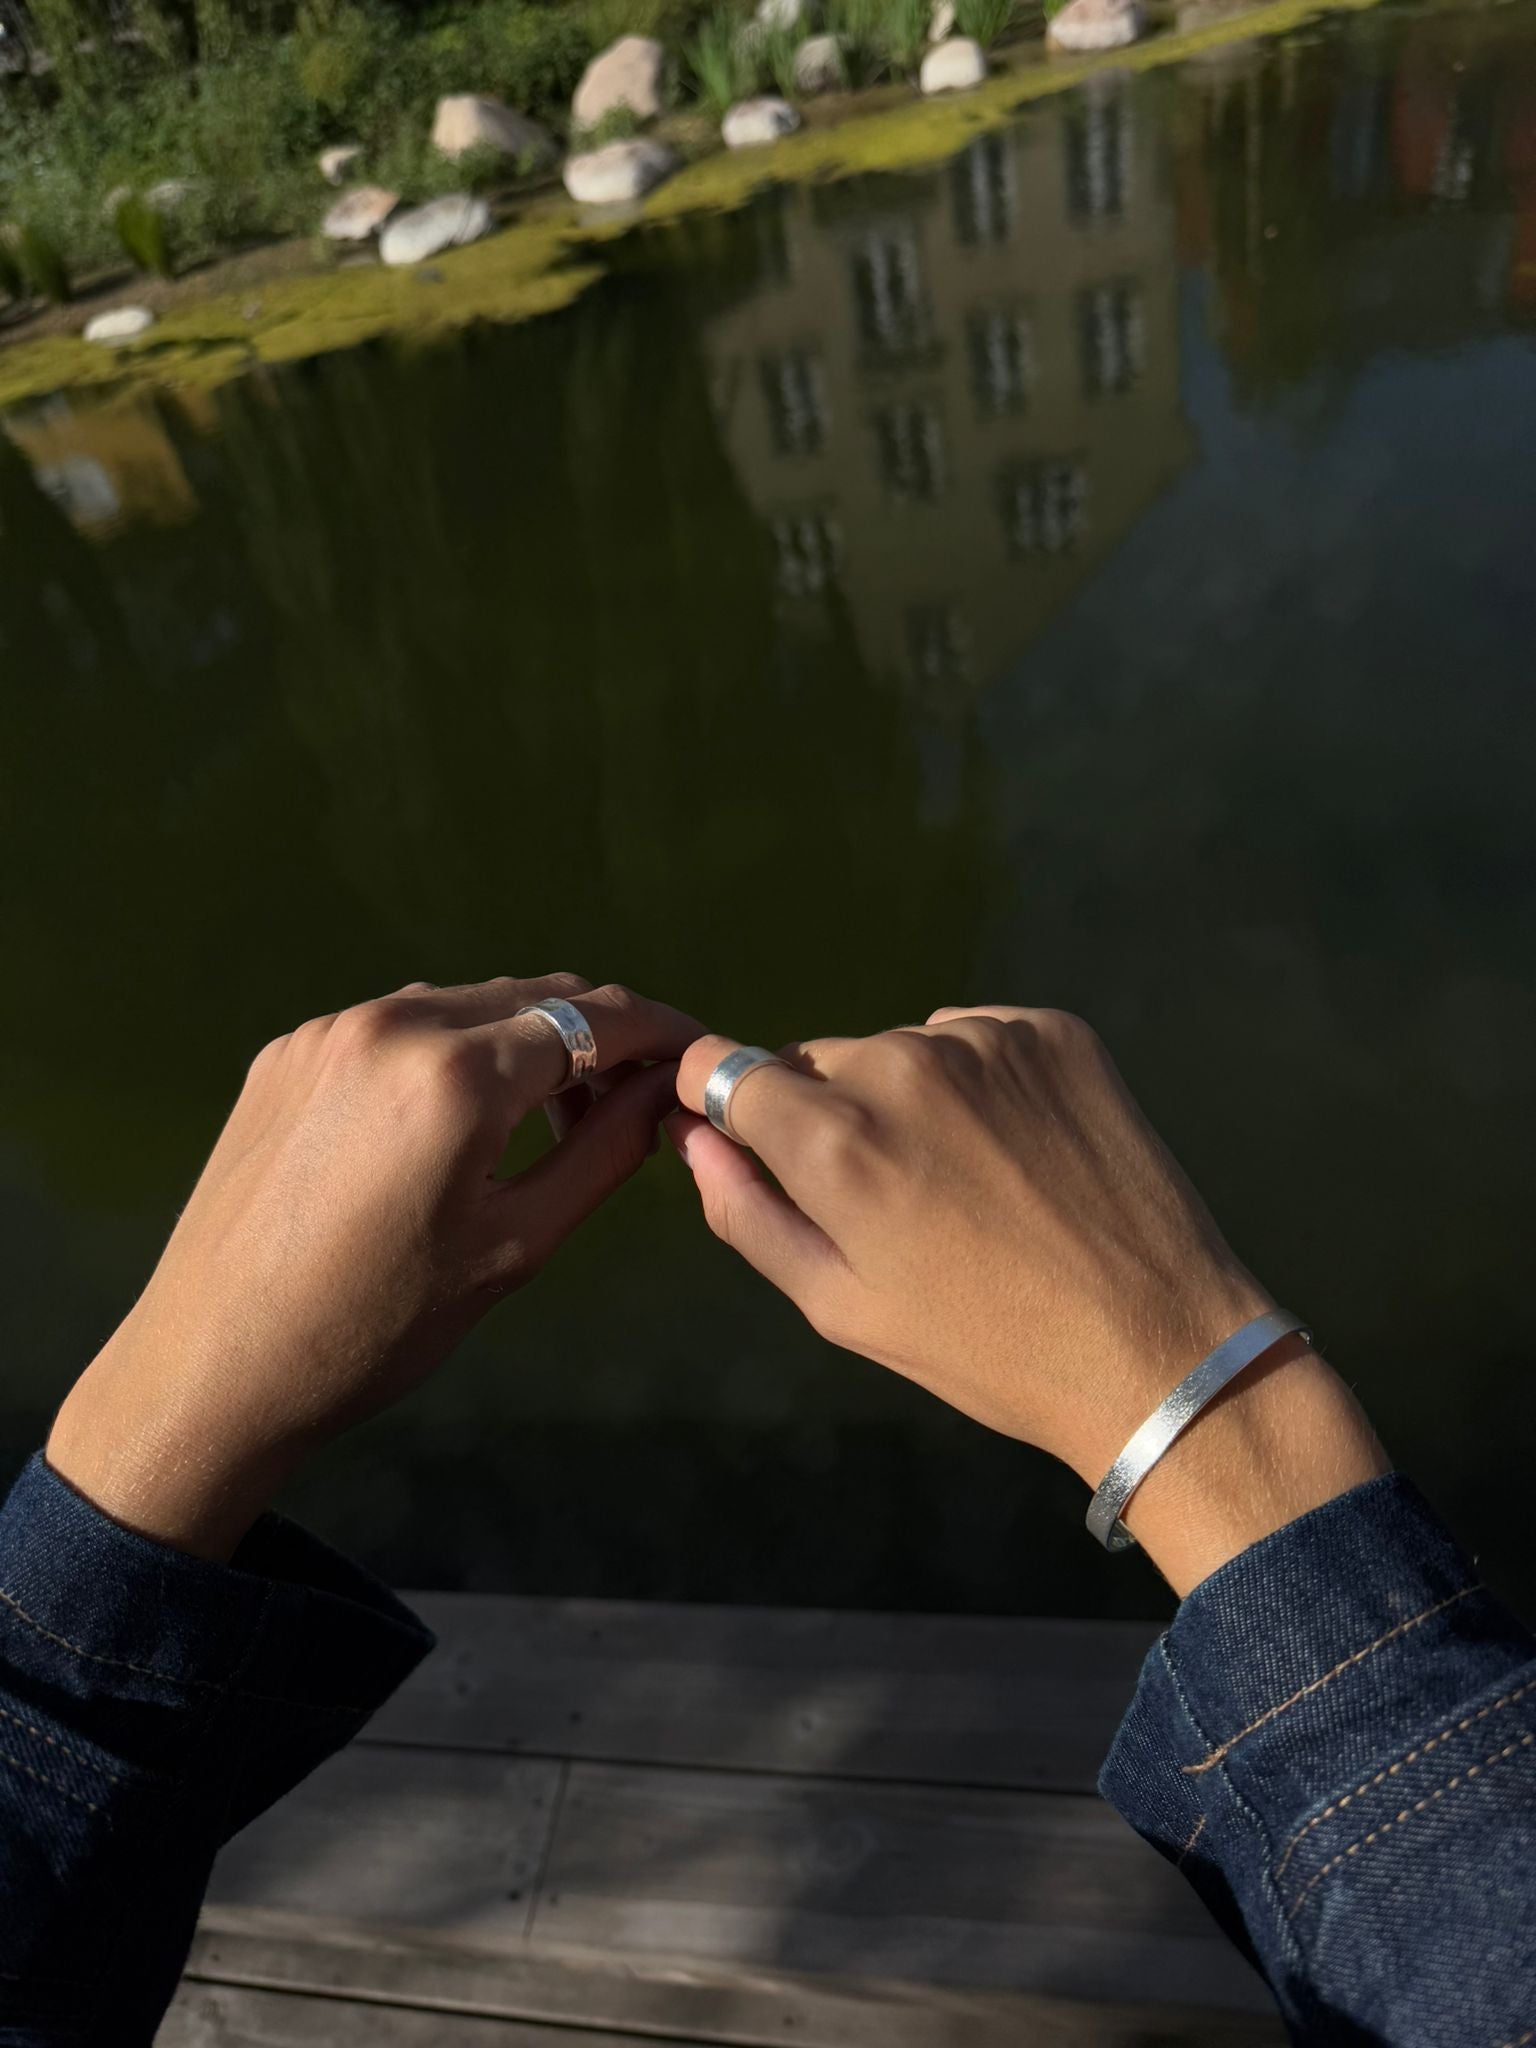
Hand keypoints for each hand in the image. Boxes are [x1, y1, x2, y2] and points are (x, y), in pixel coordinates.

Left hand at [48, 975, 698, 1558]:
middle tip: (641, 1096)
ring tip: (554, 1114)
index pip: (593, 1017)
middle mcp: (392, 1022)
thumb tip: (670, 1091)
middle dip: (600, 1034)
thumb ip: (605, 1151)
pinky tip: (462, 1120)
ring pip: (468, 1004)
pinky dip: (454, 1050)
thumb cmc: (382, 1326)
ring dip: (527, 1039)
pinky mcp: (288, 1050)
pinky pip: (401, 1024)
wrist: (216, 1364)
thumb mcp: (517, 1244)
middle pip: (535, 995)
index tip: (702, 1058)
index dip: (661, 1032)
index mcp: (456, 1074)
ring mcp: (330, 1029)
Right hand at [674, 1007, 1386, 1591]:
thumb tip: (693, 1138)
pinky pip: (972, 1038)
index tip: (743, 1134)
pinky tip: (1015, 1151)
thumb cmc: (982, 1347)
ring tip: (966, 1182)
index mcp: (835, 1141)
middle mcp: (901, 1065)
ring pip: (898, 1050)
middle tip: (889, 1198)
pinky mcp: (1053, 1031)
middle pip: (816, 1063)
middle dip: (826, 1115)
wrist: (1156, 1343)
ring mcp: (984, 1039)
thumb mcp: (841, 1307)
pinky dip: (974, 1081)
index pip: (728, 1070)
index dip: (724, 1102)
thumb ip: (748, 1213)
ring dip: (905, 1097)